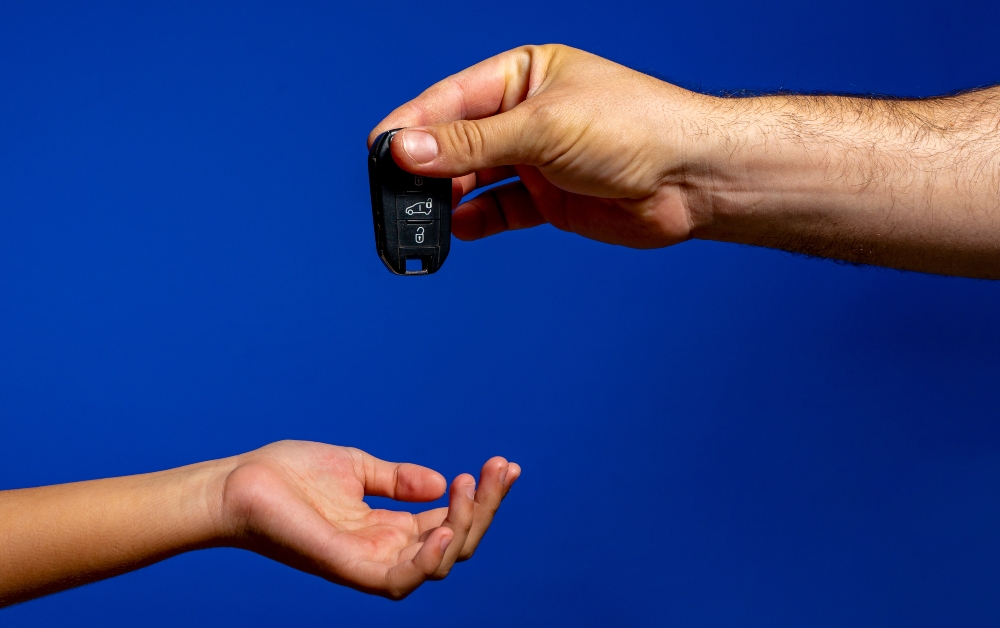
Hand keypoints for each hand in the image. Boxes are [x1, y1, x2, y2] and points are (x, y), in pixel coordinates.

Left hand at [213, 440, 519, 598]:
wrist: (236, 484)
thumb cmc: (287, 476)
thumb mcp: (355, 469)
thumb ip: (397, 479)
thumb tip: (442, 482)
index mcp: (388, 529)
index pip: (450, 522)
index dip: (481, 498)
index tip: (504, 465)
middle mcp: (384, 551)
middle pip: (455, 544)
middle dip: (484, 509)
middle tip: (499, 469)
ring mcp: (367, 563)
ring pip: (438, 565)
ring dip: (464, 528)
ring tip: (469, 488)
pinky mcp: (347, 569)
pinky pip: (400, 581)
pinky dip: (429, 560)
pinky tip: (446, 526)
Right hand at [368, 44, 710, 248]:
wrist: (696, 179)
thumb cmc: (636, 128)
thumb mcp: (543, 128)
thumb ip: (472, 142)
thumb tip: (407, 149)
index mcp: (523, 75)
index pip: (451, 99)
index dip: (412, 124)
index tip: (378, 150)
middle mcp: (525, 115)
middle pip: (456, 141)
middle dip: (425, 168)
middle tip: (393, 194)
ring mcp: (535, 159)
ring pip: (473, 178)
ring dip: (445, 198)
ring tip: (418, 219)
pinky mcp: (548, 199)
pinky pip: (498, 210)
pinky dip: (475, 221)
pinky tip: (456, 231)